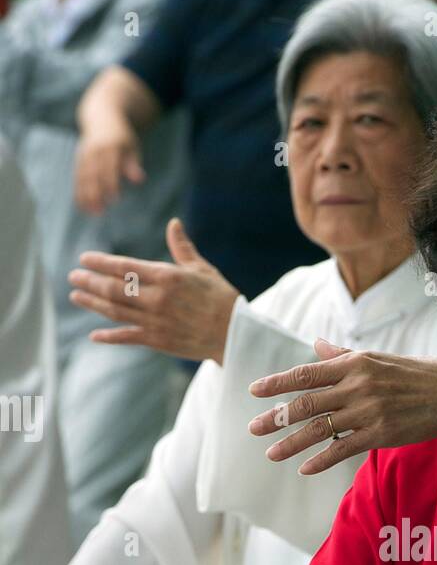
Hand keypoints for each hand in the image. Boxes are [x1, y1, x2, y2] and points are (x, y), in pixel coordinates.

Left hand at [68, 218, 239, 361]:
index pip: (125, 266)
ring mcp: (156, 321)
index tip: (85, 258)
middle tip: (73, 277)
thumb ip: (182, 247)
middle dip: (90, 282)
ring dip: (93, 303)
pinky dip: (110, 337)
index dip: (101, 262)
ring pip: (116, 311)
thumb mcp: (202, 268)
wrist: (235, 333)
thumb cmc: (220, 298)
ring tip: (76, 296)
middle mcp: (158, 298)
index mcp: (168, 277)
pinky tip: (94, 334)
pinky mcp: (159, 341)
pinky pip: (128, 337)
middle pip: (114, 288)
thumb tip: (173, 223)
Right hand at [74, 120, 145, 214]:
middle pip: (93, 173)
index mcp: (110, 146)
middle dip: (95, 193)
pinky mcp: (79, 158)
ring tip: (91, 212)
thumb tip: (139, 180)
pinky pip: (77, 177)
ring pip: (83, 177)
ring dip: (85, 195)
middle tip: (99, 212)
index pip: (110, 166)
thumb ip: (133, 164)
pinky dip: (78, 191)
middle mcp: (95, 150)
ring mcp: (85, 154)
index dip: (111, 182)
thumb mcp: (132, 147)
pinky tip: (82, 206)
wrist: (102, 118)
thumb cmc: (123, 138)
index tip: (115, 199)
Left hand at [247, 339, 436, 474]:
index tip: (254, 392)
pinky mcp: (380, 434)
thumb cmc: (412, 375)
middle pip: (307, 402)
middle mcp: (357, 385)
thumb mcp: (376, 359)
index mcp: (354, 363)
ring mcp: (368, 411)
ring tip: (271, 453)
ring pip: (320, 428)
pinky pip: (343, 448)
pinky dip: (321, 460)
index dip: (277, 383)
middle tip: (253, 428)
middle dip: (277, 417)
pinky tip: (304, 468)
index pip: (306, 373)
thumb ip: (342, 357)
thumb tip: (316, 346)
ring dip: (292, 442)